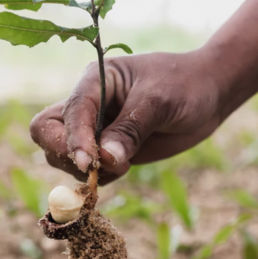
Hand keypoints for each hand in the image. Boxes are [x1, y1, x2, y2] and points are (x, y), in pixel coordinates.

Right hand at [30, 50, 222, 184]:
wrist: (209, 93)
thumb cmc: (185, 85)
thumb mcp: (159, 102)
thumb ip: (131, 129)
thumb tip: (105, 160)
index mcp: (94, 80)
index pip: (68, 112)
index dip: (74, 140)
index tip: (90, 163)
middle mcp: (89, 104)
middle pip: (48, 133)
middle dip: (65, 154)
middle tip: (96, 169)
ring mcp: (97, 128)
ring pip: (63, 155)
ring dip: (86, 170)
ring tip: (125, 165)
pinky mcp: (109, 149)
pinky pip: (89, 170)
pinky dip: (100, 178)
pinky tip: (126, 168)